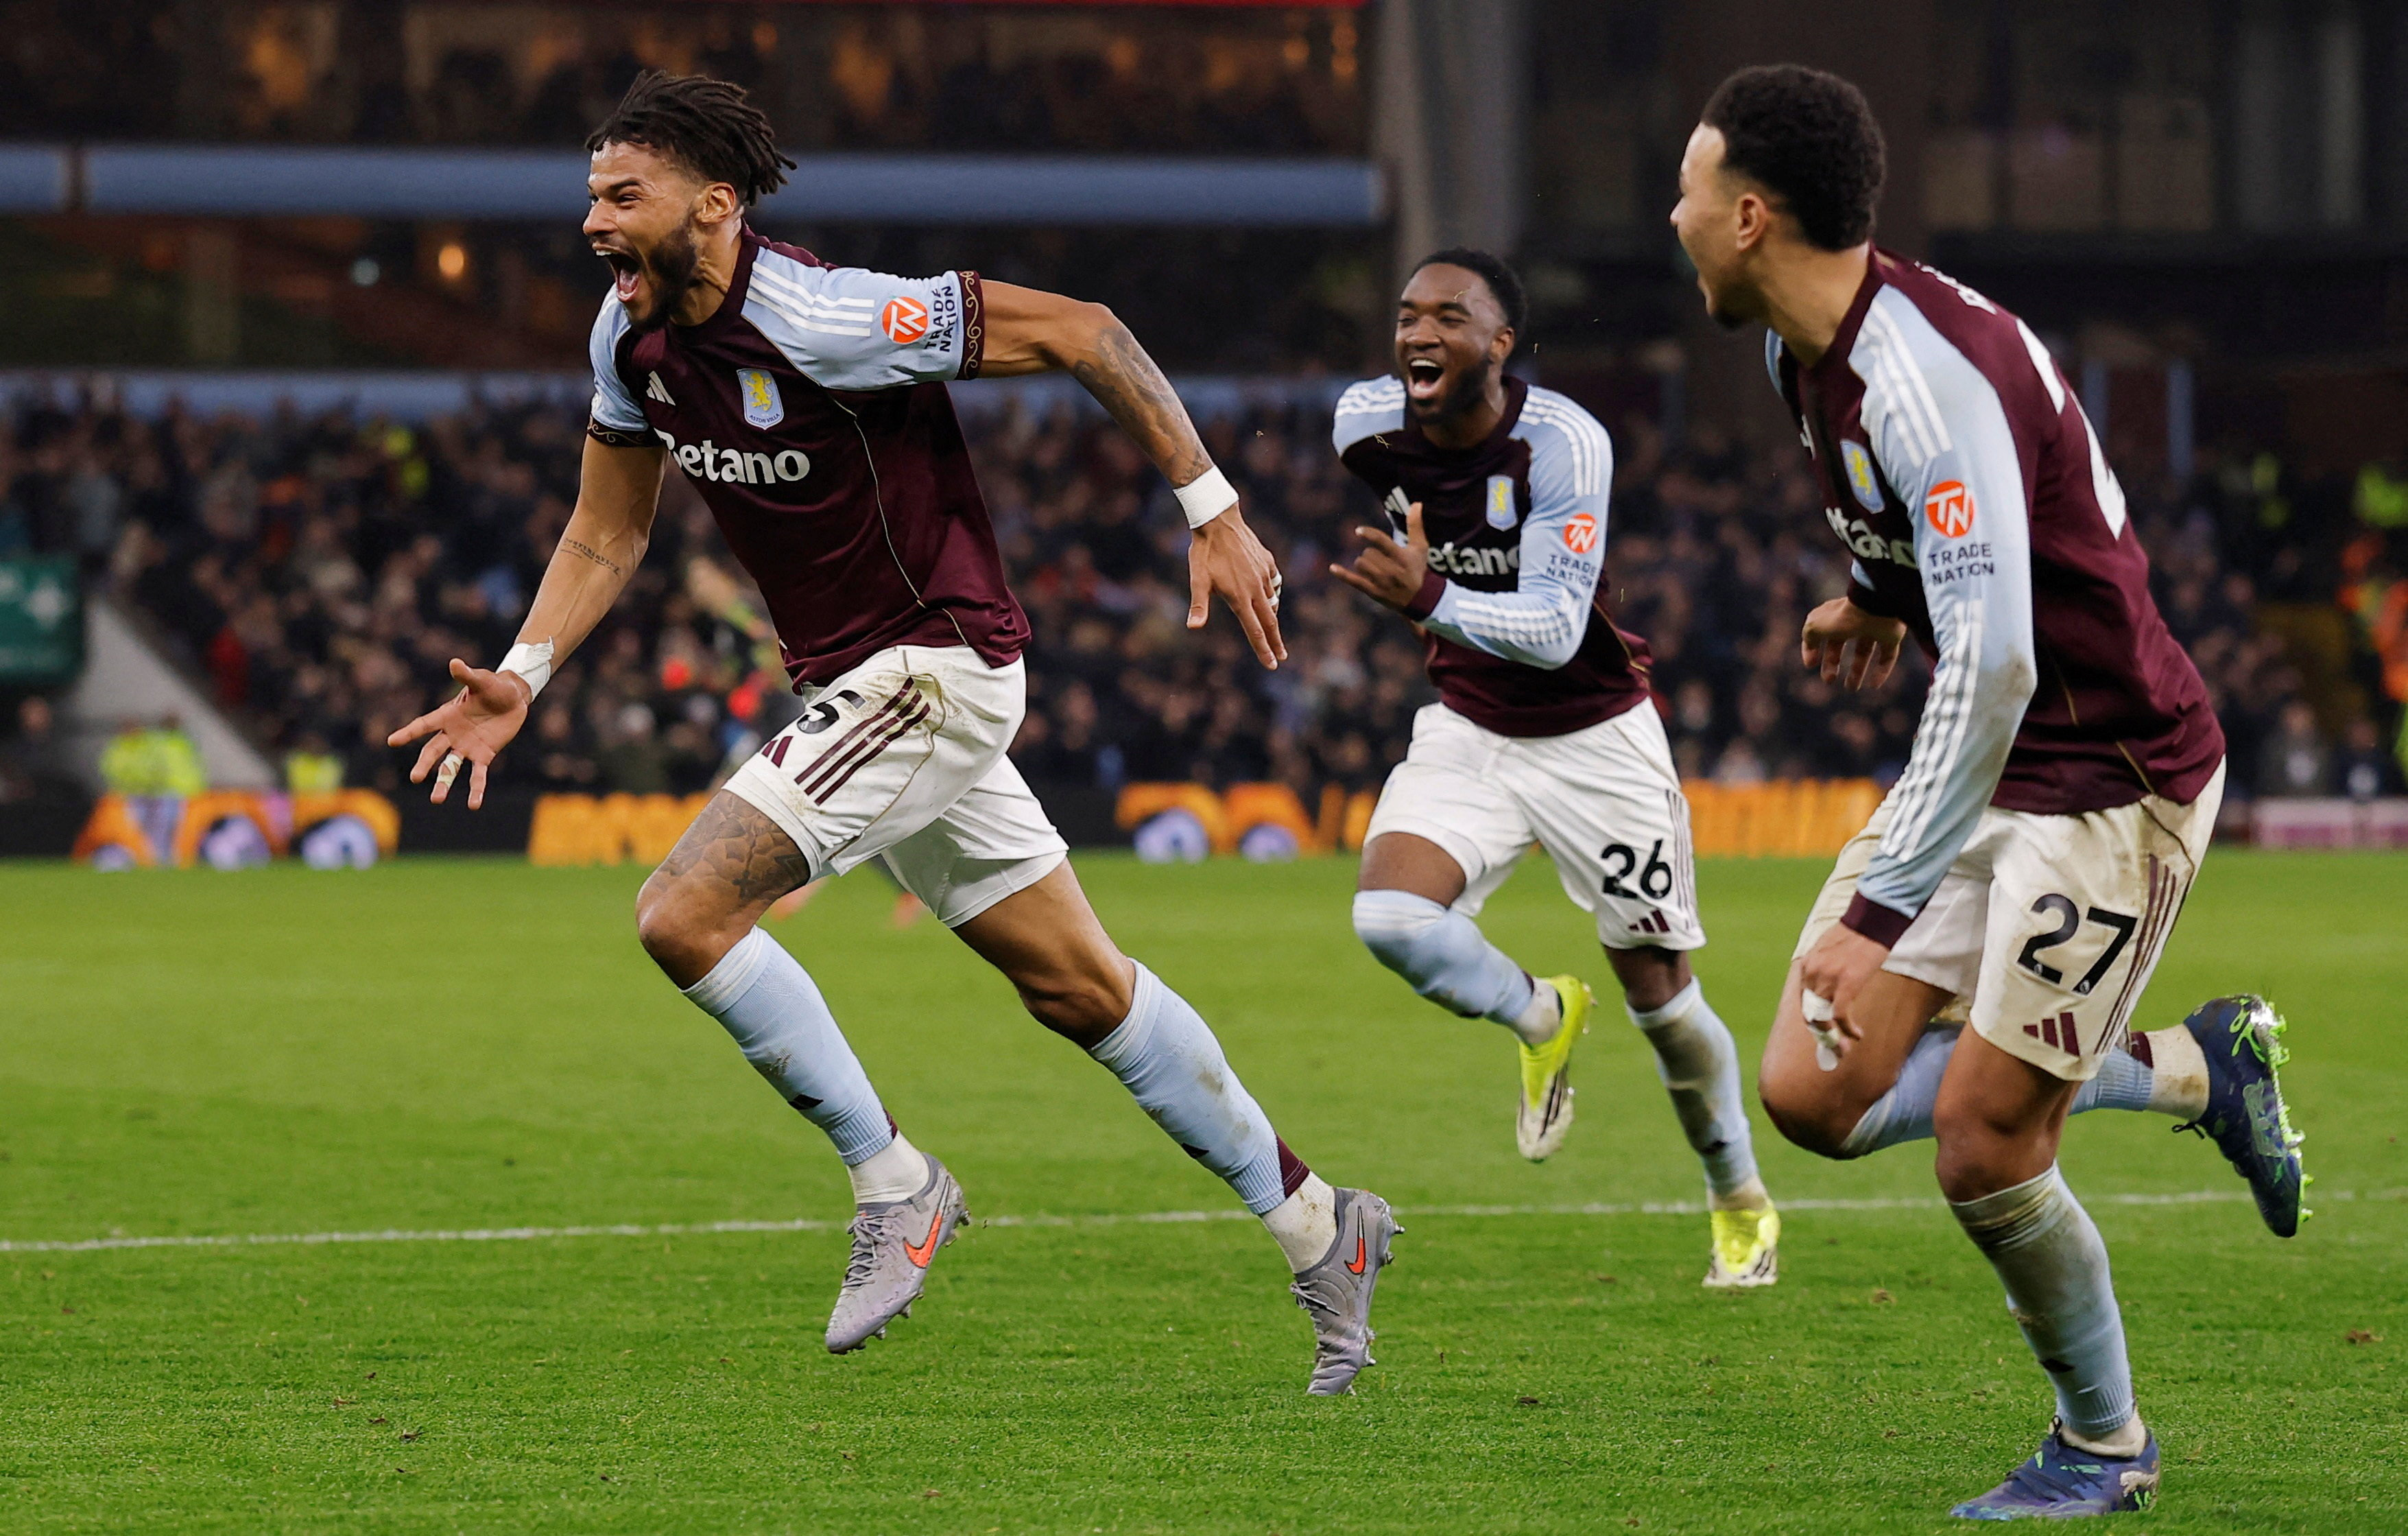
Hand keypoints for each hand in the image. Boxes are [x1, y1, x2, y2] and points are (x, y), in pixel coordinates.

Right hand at [386, 658, 532, 808]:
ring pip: (450, 768)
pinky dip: (476, 788)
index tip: (391, 741)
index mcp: (447, 715)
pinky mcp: (484, 755)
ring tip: (436, 800)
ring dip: (443, 783)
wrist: (513, 698)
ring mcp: (467, 747)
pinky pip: (478, 774)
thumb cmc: (493, 687)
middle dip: (424, 764)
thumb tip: (454, 663)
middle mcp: (453, 734)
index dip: (409, 732)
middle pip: (434, 751)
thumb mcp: (481, 680)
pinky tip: (473, 804)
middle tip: (414, 777)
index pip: (424, 725)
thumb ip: (467, 675)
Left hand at [1187, 504, 1287, 668]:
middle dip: (1276, 642)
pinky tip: (1269, 594)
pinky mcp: (1267, 562)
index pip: (1255, 630)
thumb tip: (1193, 627)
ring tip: (1273, 629)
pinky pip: (1274, 582)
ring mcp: (1264, 574)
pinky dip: (1273, 592)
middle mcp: (1256, 588)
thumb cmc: (1204, 552)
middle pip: (1270, 621)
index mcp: (1240, 597)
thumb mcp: (1197, 579)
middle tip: (1282, 656)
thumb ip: (1198, 605)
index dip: (1263, 650)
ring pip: (1272, 601)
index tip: (1272, 664)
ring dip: (1273, 618)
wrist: (1219, 520)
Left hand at [1329, 500, 1431, 611]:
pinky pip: (1354, 581)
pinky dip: (1342, 574)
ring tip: (1375, 569)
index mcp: (1402, 557)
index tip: (1358, 531)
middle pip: (1368, 553)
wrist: (1419, 599)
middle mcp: (1392, 570)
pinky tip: (1332, 567)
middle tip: (1383, 560)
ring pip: (1360, 564)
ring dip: (1363, 563)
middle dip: (1371, 553)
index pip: (1381, 542)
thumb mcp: (1420, 547)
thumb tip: (1416, 503)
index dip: (1368, 535)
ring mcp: (1382, 583)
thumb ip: (1416, 525)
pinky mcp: (1373, 592)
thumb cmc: (1417, 568)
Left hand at [1797, 923, 1891, 1055]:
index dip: (1814, 1021)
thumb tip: (1828, 988)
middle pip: (1810, 1013)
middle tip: (1834, 1048)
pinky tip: (1857, 1035)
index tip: (1825, 1033)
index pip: (1804, 1001)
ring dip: (1835, 1037)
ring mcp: (1827, 979)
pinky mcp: (1846, 984)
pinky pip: (1840, 1015)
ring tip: (1845, 1048)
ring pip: (1823, 1018)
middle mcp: (1812, 974)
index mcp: (1807, 966)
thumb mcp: (1828, 950)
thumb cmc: (1856, 935)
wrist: (1871, 921)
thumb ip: (1823, 968)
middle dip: (1822, 1035)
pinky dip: (1847, 1029)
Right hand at [1801, 596, 1905, 689]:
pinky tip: (1874, 685)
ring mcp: (1873, 627)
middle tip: (1829, 681)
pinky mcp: (1891, 635)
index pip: (1820, 633)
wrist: (1875, 608)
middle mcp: (1853, 621)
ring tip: (1852, 689)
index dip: (1813, 649)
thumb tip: (1810, 650)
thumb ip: (1808, 638)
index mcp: (1834, 615)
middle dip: (1833, 664)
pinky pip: (1887, 656)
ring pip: (1864, 652)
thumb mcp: (1815, 627)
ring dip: (1857, 671)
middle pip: (1841, 644)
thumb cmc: (1842, 617)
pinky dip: (1881, 671)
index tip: (1811, 665)